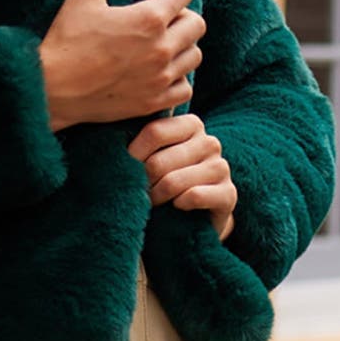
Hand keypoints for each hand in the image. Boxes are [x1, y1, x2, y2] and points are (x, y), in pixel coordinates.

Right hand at [37, 0, 205, 129]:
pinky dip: (177, 78)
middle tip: (154, 18)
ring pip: (194, 56)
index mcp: (149, 19)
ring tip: (156, 44)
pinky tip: (156, 71)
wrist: (53, 90)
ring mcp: (161, 78)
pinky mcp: (154, 102)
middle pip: (196, 24)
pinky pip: (185, 88)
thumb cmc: (66, 40)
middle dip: (179, 15)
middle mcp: (162, 49)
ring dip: (180, 45)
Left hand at [126, 112, 235, 242]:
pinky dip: (178, 205)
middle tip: (138, 193)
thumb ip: (140, 143)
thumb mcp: (153, 157)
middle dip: (143, 182)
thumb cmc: (165, 180)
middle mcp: (209, 142)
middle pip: (159, 161)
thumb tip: (111, 144)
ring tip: (153, 202)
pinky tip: (177, 207)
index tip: (123, 171)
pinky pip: (193, 196)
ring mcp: (221, 167)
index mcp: (190, 124)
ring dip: (156, 197)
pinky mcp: (228, 194)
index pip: (154, 131)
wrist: (194, 216)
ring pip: (173, 182)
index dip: (133, 155)